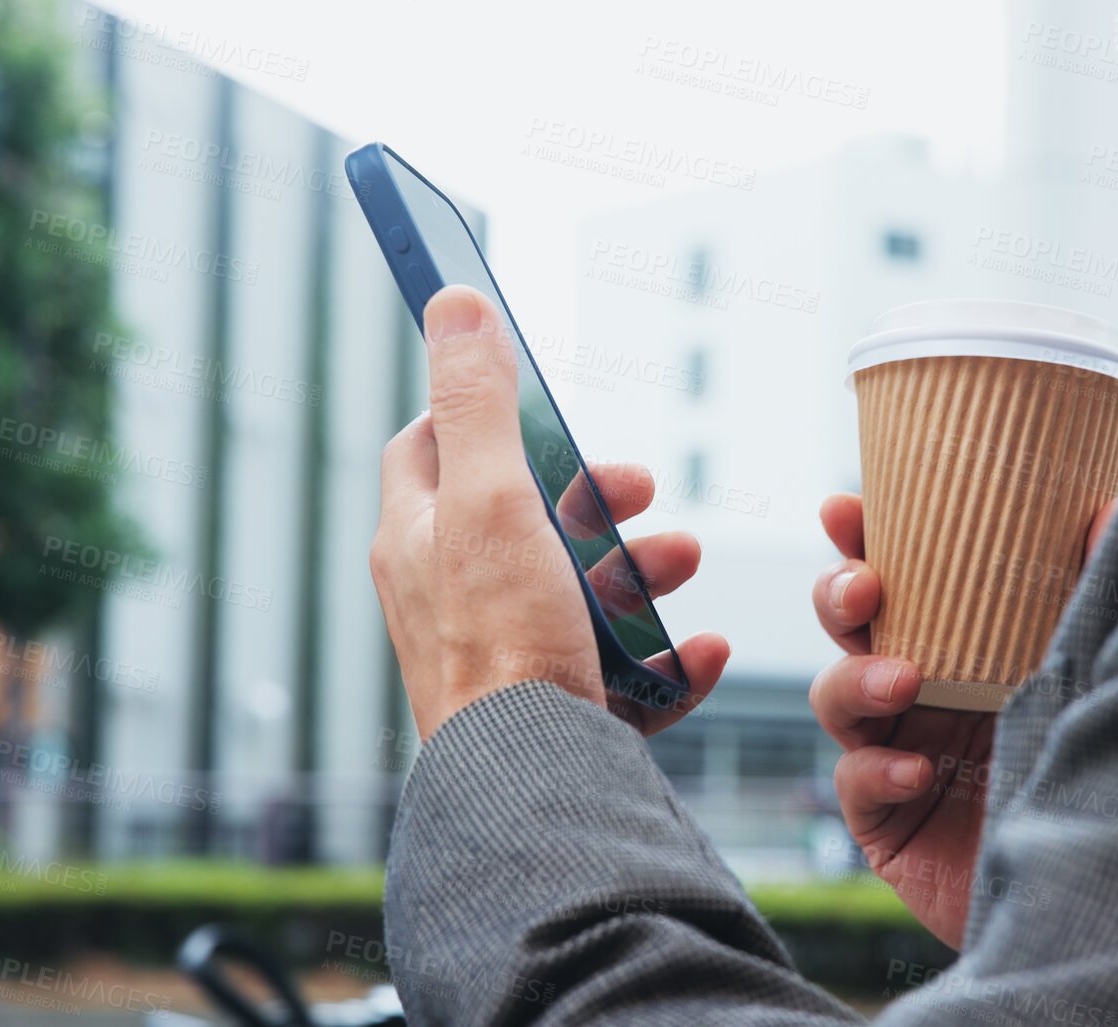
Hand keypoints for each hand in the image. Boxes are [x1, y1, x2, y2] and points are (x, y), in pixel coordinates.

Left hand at [370, 285, 729, 741]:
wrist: (528, 787)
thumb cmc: (500, 643)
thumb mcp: (491, 499)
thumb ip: (477, 401)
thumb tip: (452, 301)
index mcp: (417, 542)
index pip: (426, 449)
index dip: (479, 412)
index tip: (536, 405)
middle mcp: (446, 599)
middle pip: (522, 520)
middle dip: (594, 497)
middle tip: (639, 489)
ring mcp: (501, 658)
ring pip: (578, 593)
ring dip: (641, 569)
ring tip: (682, 562)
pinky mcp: (552, 713)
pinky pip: (619, 676)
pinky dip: (665, 659)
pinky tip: (701, 651)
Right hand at [810, 494, 1117, 946]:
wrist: (1111, 890)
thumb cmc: (1102, 767)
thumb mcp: (1100, 674)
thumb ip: (1097, 598)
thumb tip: (1104, 511)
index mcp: (965, 643)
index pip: (902, 577)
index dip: (862, 539)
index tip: (843, 508)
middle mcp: (921, 691)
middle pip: (850, 628)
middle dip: (838, 596)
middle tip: (865, 589)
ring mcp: (896, 751)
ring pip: (835, 696)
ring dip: (856, 679)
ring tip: (904, 681)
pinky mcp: (886, 821)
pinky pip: (855, 783)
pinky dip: (878, 770)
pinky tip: (919, 772)